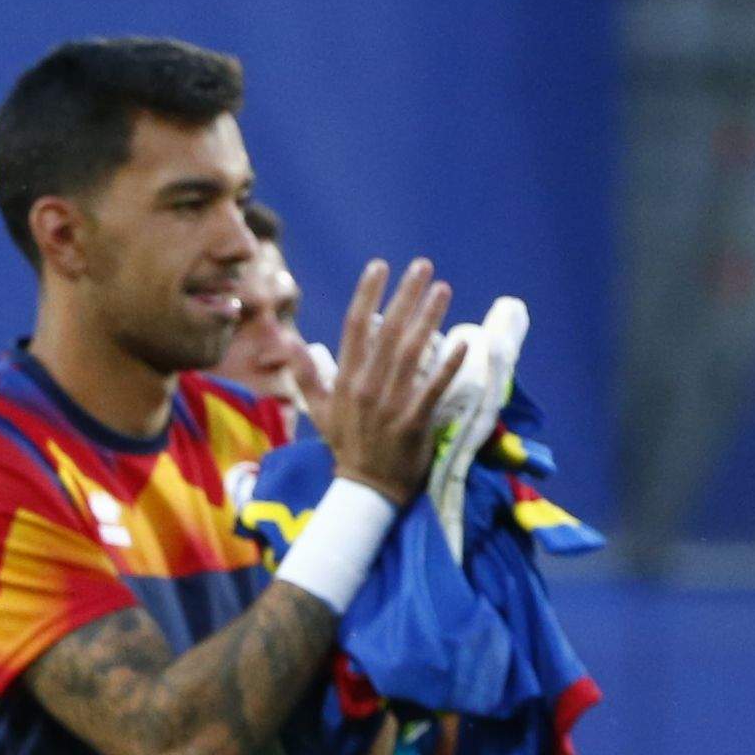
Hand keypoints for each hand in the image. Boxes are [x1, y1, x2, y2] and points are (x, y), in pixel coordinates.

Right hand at [306, 261, 463, 493]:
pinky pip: (433, 389)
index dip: (367, 294)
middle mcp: (366, 388)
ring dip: (429, 319)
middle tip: (423, 266)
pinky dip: (448, 366)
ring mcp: (390, 405)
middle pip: (387, 332)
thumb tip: (290, 341)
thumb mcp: (317, 411)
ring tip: (443, 290)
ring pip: (411, 353)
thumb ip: (305, 375)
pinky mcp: (414, 422)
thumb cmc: (345, 446)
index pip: (354, 328)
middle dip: (406, 296)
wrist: (365, 489)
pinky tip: (464, 342)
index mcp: (344, 381)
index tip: (380, 266)